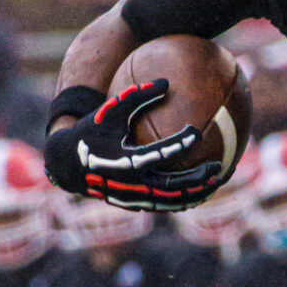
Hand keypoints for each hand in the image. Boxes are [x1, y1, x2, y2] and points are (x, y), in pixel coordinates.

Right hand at [52, 82, 226, 213]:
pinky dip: (182, 199)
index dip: (179, 144)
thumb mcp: (110, 110)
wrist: (67, 164)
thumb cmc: (91, 132)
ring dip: (195, 194)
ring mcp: (133, 196)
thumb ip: (136, 96)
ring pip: (170, 201)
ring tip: (215, 182)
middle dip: (197, 179)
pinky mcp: (134, 203)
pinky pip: (163, 204)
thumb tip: (165, 82)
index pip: (158, 153)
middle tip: (218, 167)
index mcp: (125, 160)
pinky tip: (199, 190)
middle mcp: (131, 182)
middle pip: (171, 186)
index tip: (196, 132)